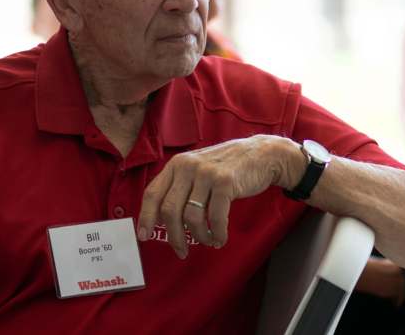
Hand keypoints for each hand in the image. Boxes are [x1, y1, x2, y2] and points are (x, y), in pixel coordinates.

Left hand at [136, 134, 296, 258]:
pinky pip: (215, 218)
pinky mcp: (225, 183)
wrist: (260, 154)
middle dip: (174, 236)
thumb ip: (180, 187)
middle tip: (181, 251)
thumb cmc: (226, 168)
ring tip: (207, 241)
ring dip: (199, 236)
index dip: (146, 217)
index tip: (144, 236)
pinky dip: (217, 233)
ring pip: (191, 217)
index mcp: (176, 165)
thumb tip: (161, 219)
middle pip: (169, 210)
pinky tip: (220, 238)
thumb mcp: (197, 169)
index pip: (152, 193)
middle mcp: (187, 167)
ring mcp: (206, 174)